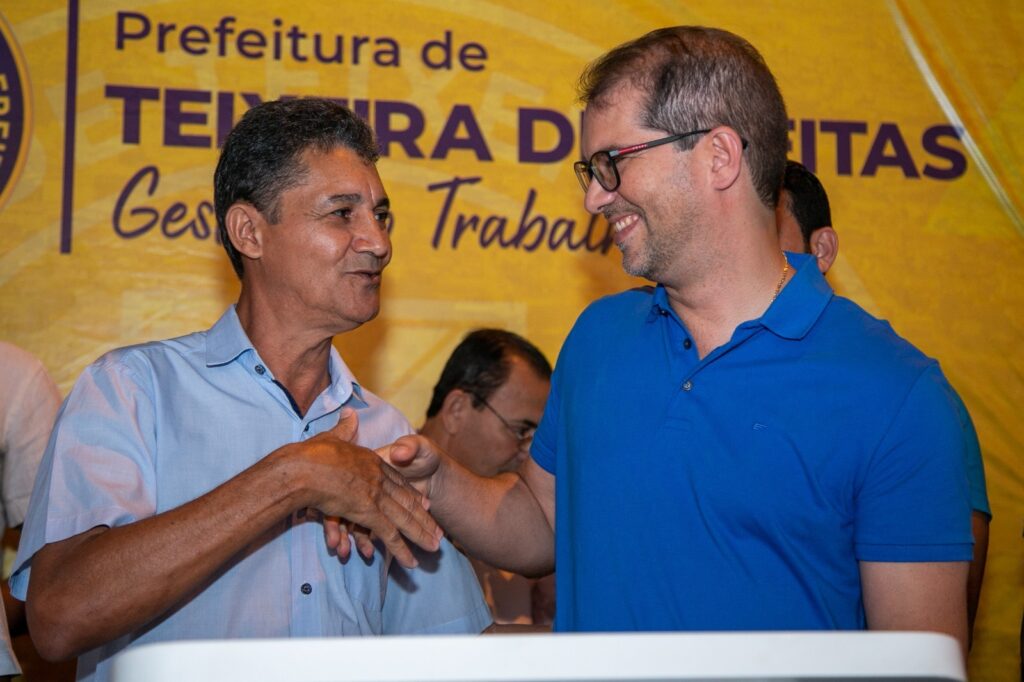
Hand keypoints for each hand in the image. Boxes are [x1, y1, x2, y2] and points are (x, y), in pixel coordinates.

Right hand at [301, 408, 440, 567]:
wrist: (302, 468)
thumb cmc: (309, 455)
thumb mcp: (329, 437)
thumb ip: (343, 429)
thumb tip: (350, 414)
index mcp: (370, 460)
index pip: (397, 479)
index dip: (411, 493)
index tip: (424, 503)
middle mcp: (377, 477)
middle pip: (407, 500)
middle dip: (424, 518)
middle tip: (438, 532)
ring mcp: (375, 494)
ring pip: (404, 518)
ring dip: (420, 534)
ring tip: (434, 547)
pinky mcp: (367, 511)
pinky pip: (388, 533)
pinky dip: (400, 548)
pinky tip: (410, 561)